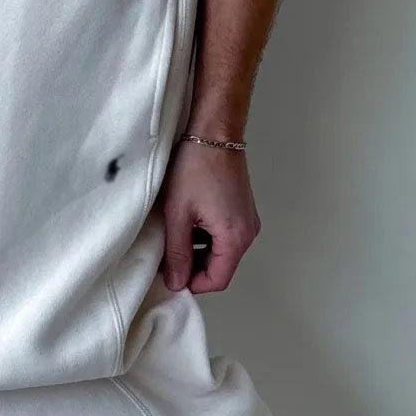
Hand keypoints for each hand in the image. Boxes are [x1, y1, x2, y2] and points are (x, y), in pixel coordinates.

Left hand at [160, 138, 260, 293]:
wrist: (214, 132)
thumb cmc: (195, 168)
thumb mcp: (178, 215)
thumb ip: (177, 253)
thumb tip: (176, 281)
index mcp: (235, 238)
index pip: (216, 280)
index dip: (191, 283)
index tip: (169, 274)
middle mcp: (248, 233)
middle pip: (221, 268)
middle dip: (193, 268)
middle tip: (167, 257)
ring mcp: (247, 221)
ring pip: (221, 252)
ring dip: (198, 252)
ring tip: (174, 236)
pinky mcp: (242, 210)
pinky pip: (224, 236)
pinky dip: (205, 237)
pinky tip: (187, 223)